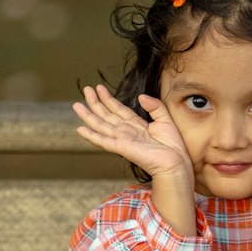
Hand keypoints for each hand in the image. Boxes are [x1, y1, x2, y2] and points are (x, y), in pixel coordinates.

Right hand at [73, 84, 192, 184]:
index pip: (118, 109)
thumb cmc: (172, 146)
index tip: (99, 88)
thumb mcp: (165, 119)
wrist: (174, 162)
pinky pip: (103, 141)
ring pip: (101, 125)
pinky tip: (80, 129)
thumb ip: (154, 106)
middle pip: (107, 115)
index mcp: (137, 125)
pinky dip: (91, 135)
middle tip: (85, 89)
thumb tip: (140, 96)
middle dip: (95, 103)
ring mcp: (123, 140)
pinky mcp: (121, 148)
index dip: (108, 98)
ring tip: (76, 105)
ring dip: (88, 116)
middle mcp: (127, 132)